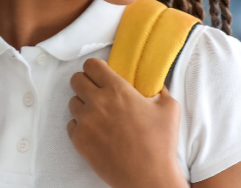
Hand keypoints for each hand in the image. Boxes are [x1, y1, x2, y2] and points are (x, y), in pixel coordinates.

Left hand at [68, 58, 186, 187]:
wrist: (147, 176)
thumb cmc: (160, 142)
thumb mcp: (169, 107)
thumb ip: (159, 90)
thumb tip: (154, 86)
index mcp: (117, 90)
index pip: (92, 65)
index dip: (96, 67)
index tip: (101, 73)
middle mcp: (97, 102)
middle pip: (76, 80)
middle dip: (86, 82)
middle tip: (98, 90)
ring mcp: (85, 122)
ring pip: (72, 102)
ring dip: (83, 104)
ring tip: (98, 113)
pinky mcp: (79, 141)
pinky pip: (71, 124)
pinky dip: (81, 125)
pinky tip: (96, 130)